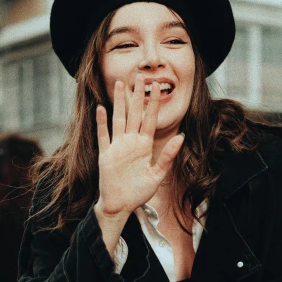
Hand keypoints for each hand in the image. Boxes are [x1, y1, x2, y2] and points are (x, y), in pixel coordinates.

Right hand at [95, 75, 184, 216]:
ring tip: (120, 84)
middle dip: (137, 95)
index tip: (157, 86)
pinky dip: (101, 123)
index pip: (149, 119)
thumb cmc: (138, 192)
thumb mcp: (157, 175)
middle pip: (134, 114)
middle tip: (140, 76)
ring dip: (119, 102)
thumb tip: (181, 138)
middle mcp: (130, 143)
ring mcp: (117, 147)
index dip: (153, 103)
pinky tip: (101, 108)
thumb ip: (167, 156)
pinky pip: (103, 136)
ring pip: (118, 119)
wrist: (120, 205)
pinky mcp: (105, 155)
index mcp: (144, 146)